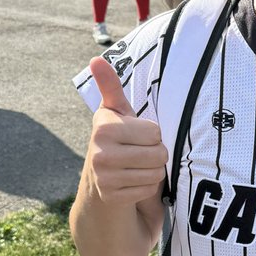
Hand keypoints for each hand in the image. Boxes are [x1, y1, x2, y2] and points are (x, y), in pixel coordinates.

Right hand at [86, 57, 167, 206]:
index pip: (155, 132)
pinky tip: (133, 184)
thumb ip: (110, 87)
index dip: (153, 135)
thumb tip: (96, 59)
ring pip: (156, 173)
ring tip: (137, 169)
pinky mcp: (112, 197)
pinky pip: (149, 190)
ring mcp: (104, 176)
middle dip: (157, 155)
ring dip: (153, 172)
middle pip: (159, 153)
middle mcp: (99, 151)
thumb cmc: (117, 141)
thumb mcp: (116, 113)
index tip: (137, 137)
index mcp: (103, 127)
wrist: (101, 182)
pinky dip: (146, 189)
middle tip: (140, 155)